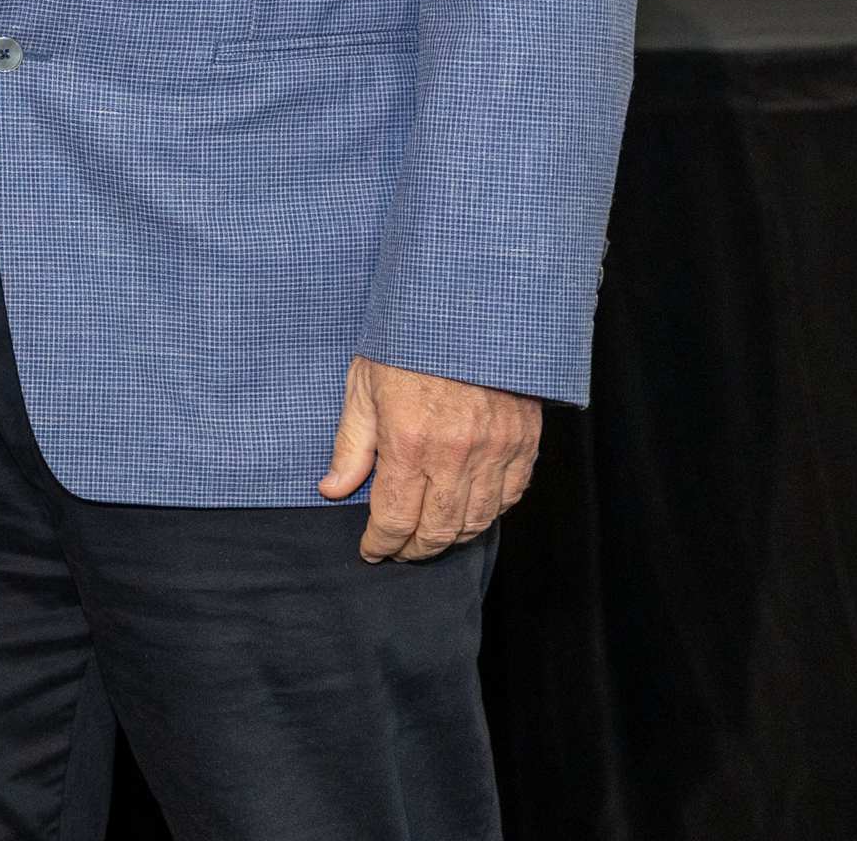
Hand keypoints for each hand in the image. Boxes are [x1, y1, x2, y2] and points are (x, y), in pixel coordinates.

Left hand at [318, 355, 542, 561]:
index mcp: (408, 441)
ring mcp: (495, 451)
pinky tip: (466, 511)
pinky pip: (508, 498)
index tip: (371, 550)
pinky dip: (486, 514)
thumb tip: (333, 490)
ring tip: (428, 537)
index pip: (394, 518)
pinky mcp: (523, 443)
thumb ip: (351, 445)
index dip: (380, 543)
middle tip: (398, 549)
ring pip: (476, 522)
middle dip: (413, 549)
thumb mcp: (363, 386)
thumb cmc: (409, 343)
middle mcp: (455, 454)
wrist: (469, 307)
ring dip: (449, 538)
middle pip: (437, 531)